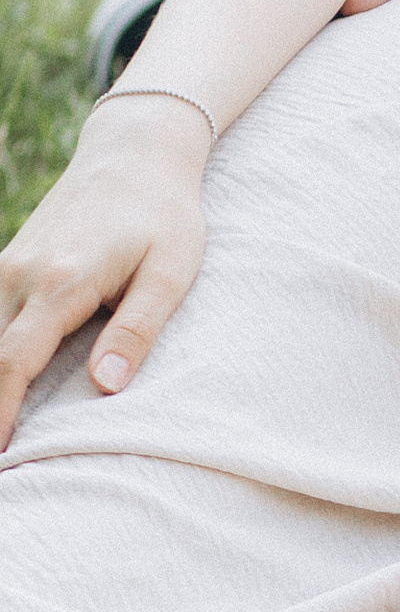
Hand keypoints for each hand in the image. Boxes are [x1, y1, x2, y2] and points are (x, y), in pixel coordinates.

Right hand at [0, 110, 209, 446]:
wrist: (136, 154)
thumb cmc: (164, 215)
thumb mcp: (171, 271)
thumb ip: (139, 328)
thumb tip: (106, 385)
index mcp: (60, 282)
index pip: (13, 363)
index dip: (1, 414)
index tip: (4, 456)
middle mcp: (20, 273)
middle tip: (7, 457)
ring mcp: (8, 265)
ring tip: (4, 427)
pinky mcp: (9, 264)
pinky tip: (3, 384)